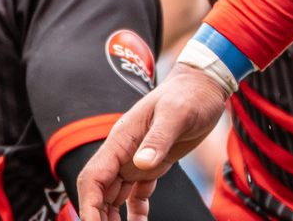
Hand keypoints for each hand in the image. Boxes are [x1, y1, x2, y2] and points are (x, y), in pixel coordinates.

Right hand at [77, 66, 229, 220]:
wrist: (203, 85)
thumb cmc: (189, 95)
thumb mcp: (176, 113)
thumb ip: (158, 138)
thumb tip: (141, 164)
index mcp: (121, 139)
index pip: (93, 177)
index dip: (88, 205)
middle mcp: (123, 152)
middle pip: (99, 192)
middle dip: (98, 217)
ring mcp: (136, 159)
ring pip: (114, 196)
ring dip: (112, 217)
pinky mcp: (153, 165)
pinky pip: (136, 195)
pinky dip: (135, 214)